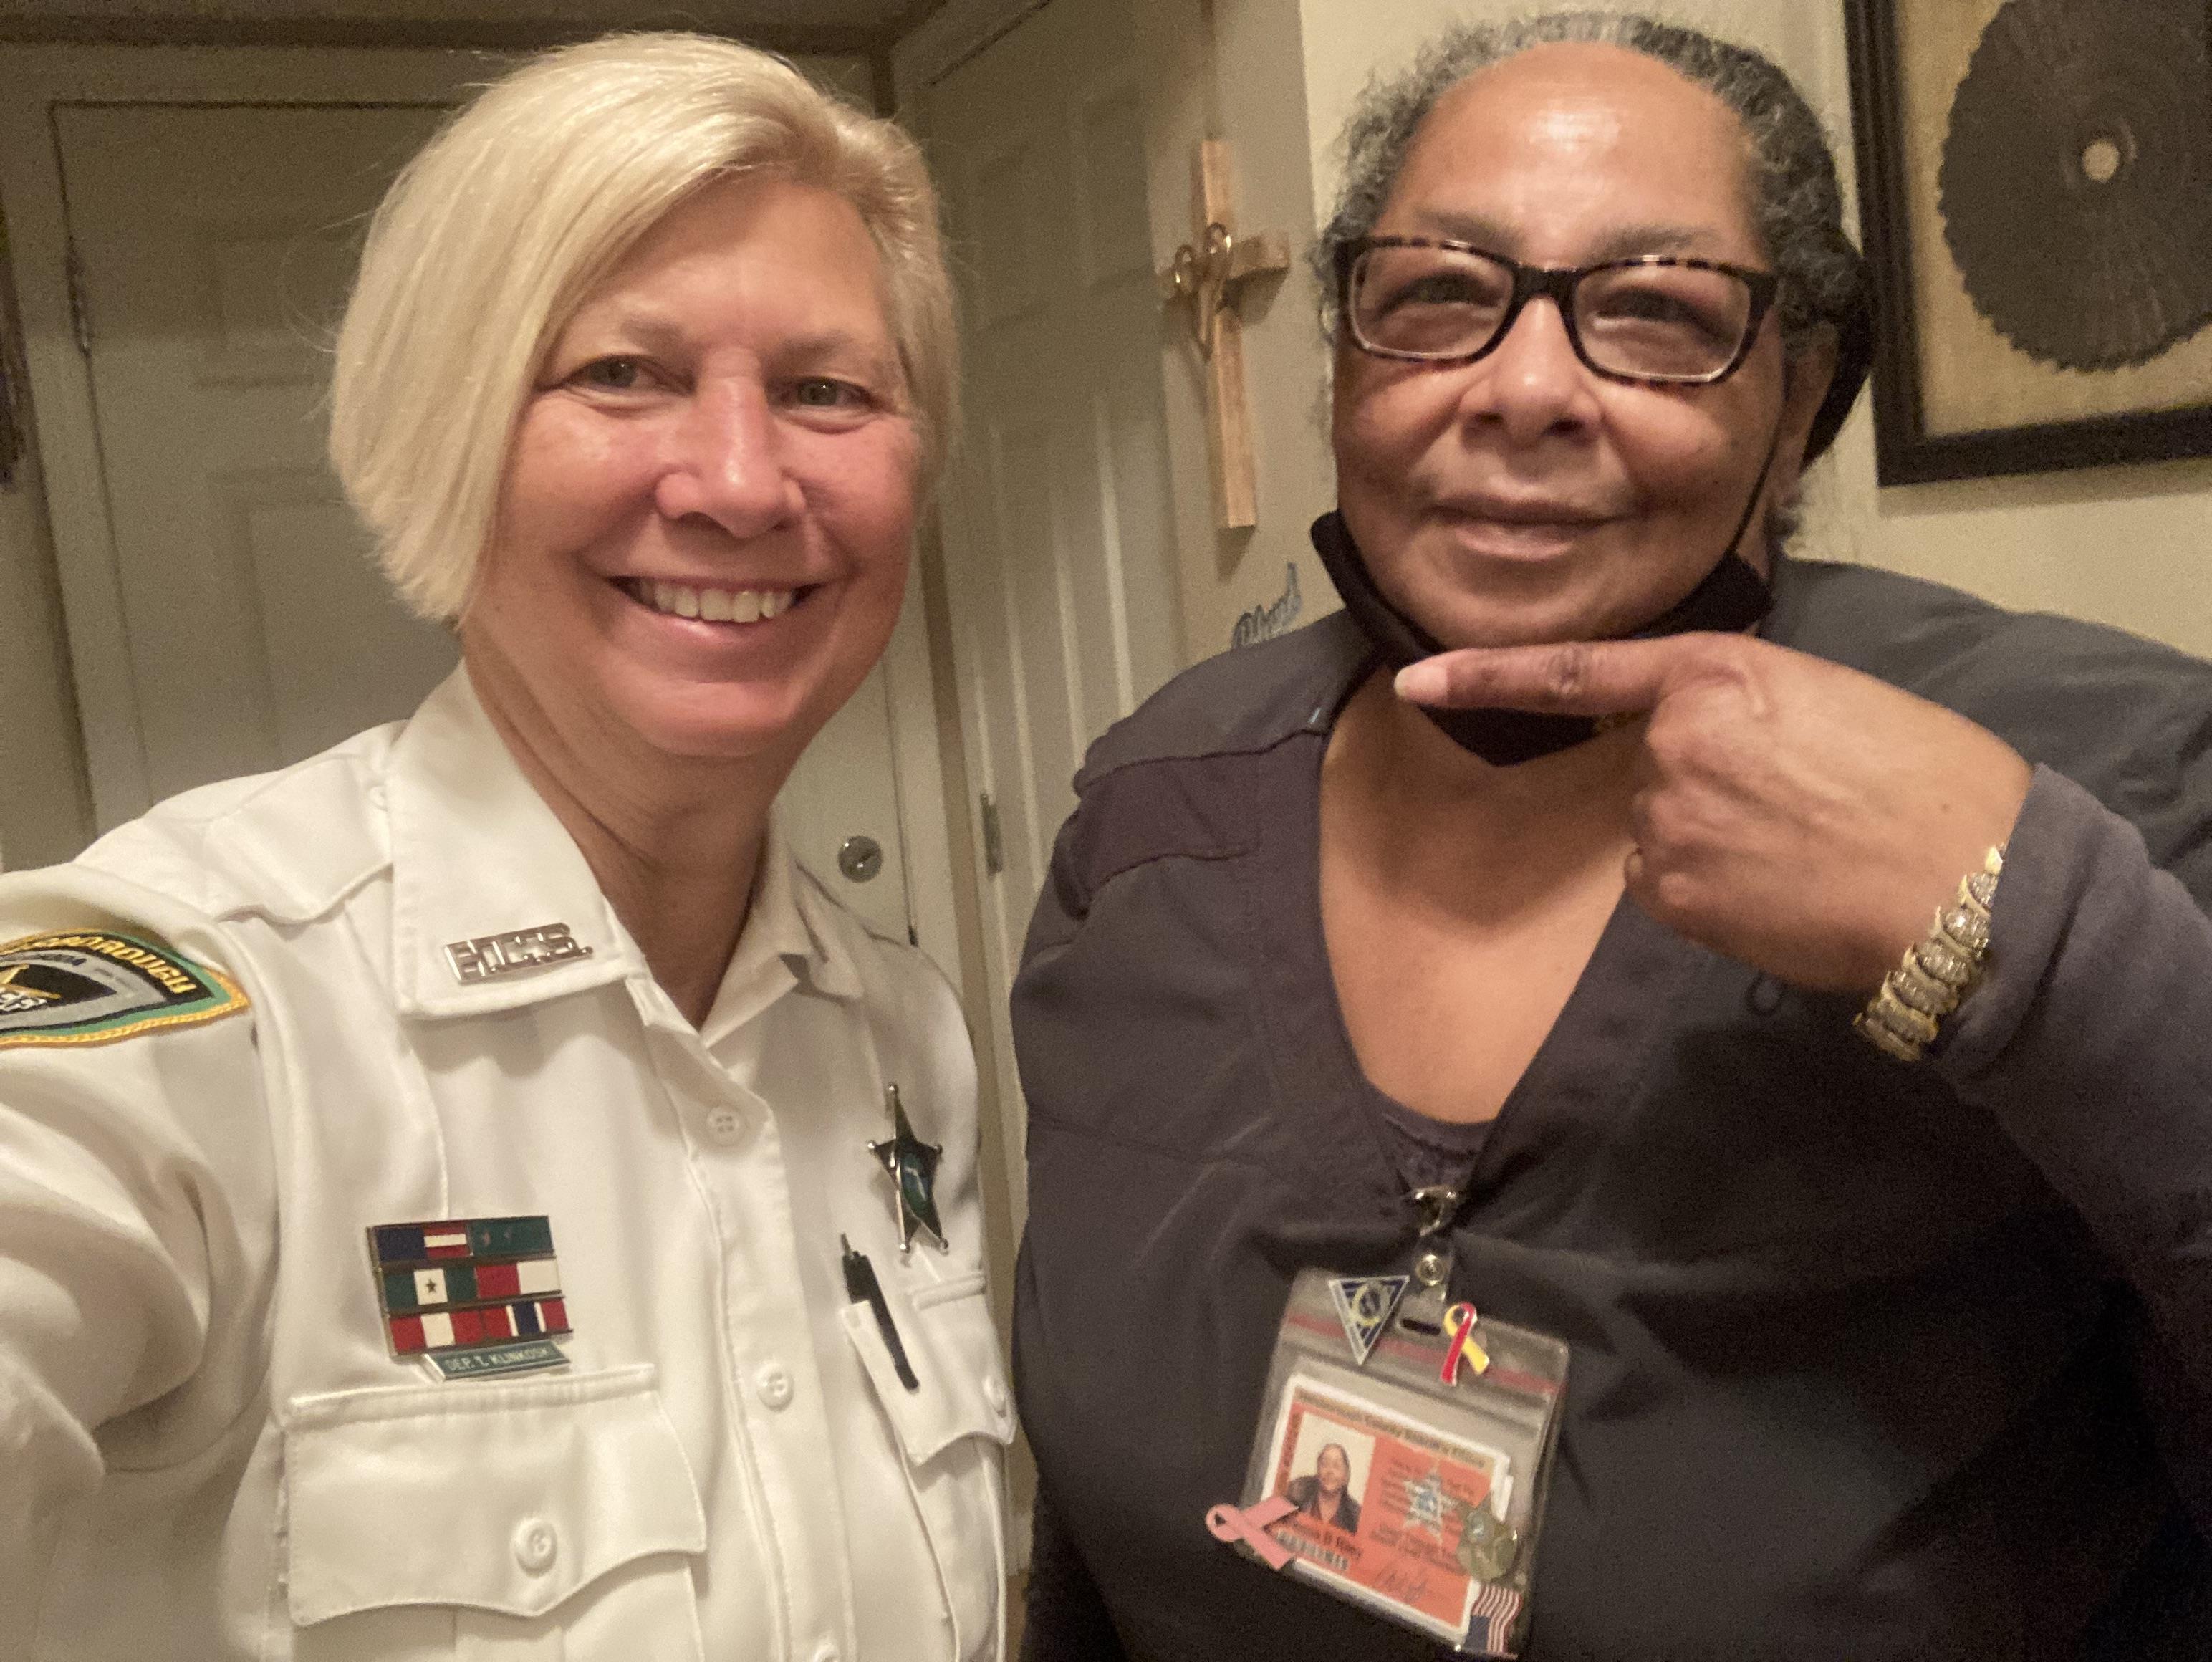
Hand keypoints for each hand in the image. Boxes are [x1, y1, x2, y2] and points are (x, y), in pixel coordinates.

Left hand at [1395, 633, 2032, 993]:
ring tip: (1803, 848)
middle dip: (1705, 785)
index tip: (1414, 680)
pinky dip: (1709, 893)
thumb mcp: (1831, 700)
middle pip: (1648, 767)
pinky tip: (1778, 891)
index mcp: (1716, 675)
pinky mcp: (1669, 895)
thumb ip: (1744, 706)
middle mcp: (1672, 743)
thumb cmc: (1929, 783)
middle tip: (1801, 803)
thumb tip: (1703, 738)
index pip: (1575, 671)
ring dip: (1710, 843)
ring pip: (1657, 830)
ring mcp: (1664, 823)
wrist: (1971, 883)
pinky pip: (1664, 888)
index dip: (1485, 676)